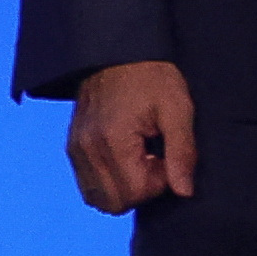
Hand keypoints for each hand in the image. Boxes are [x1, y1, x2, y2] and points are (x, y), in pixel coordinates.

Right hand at [68, 61, 198, 213]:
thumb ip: (183, 152)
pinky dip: (109, 181)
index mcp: (113, 139)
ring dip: (123, 187)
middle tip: (152, 160)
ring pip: (99, 199)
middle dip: (140, 189)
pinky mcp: (73, 147)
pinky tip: (123, 157)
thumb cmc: (151, 76)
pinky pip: (88, 186)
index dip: (159, 182)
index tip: (164, 155)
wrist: (117, 52)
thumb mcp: (178, 108)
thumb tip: (184, 191)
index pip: (136, 192)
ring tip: (137, 158)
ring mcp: (76, 149)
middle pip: (114, 203)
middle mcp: (87, 148)